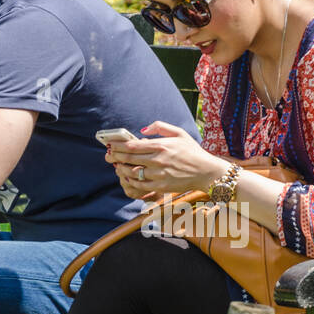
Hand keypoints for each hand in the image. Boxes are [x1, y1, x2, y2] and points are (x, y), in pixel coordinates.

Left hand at [105, 121, 223, 197]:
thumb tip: (142, 130)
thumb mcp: (179, 133)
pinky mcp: (161, 186)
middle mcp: (158, 159)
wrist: (207, 172)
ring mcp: (159, 174)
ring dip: (121, 169)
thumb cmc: (192, 151)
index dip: (117, 146)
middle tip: (107, 156)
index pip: (132, 145)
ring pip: (132, 172)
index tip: (110, 145)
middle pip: (128, 158)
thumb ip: (160, 127)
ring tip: (117, 166)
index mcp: (161, 145)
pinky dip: (131, 181)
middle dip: (114, 157)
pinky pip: (140, 185)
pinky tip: (128, 178)